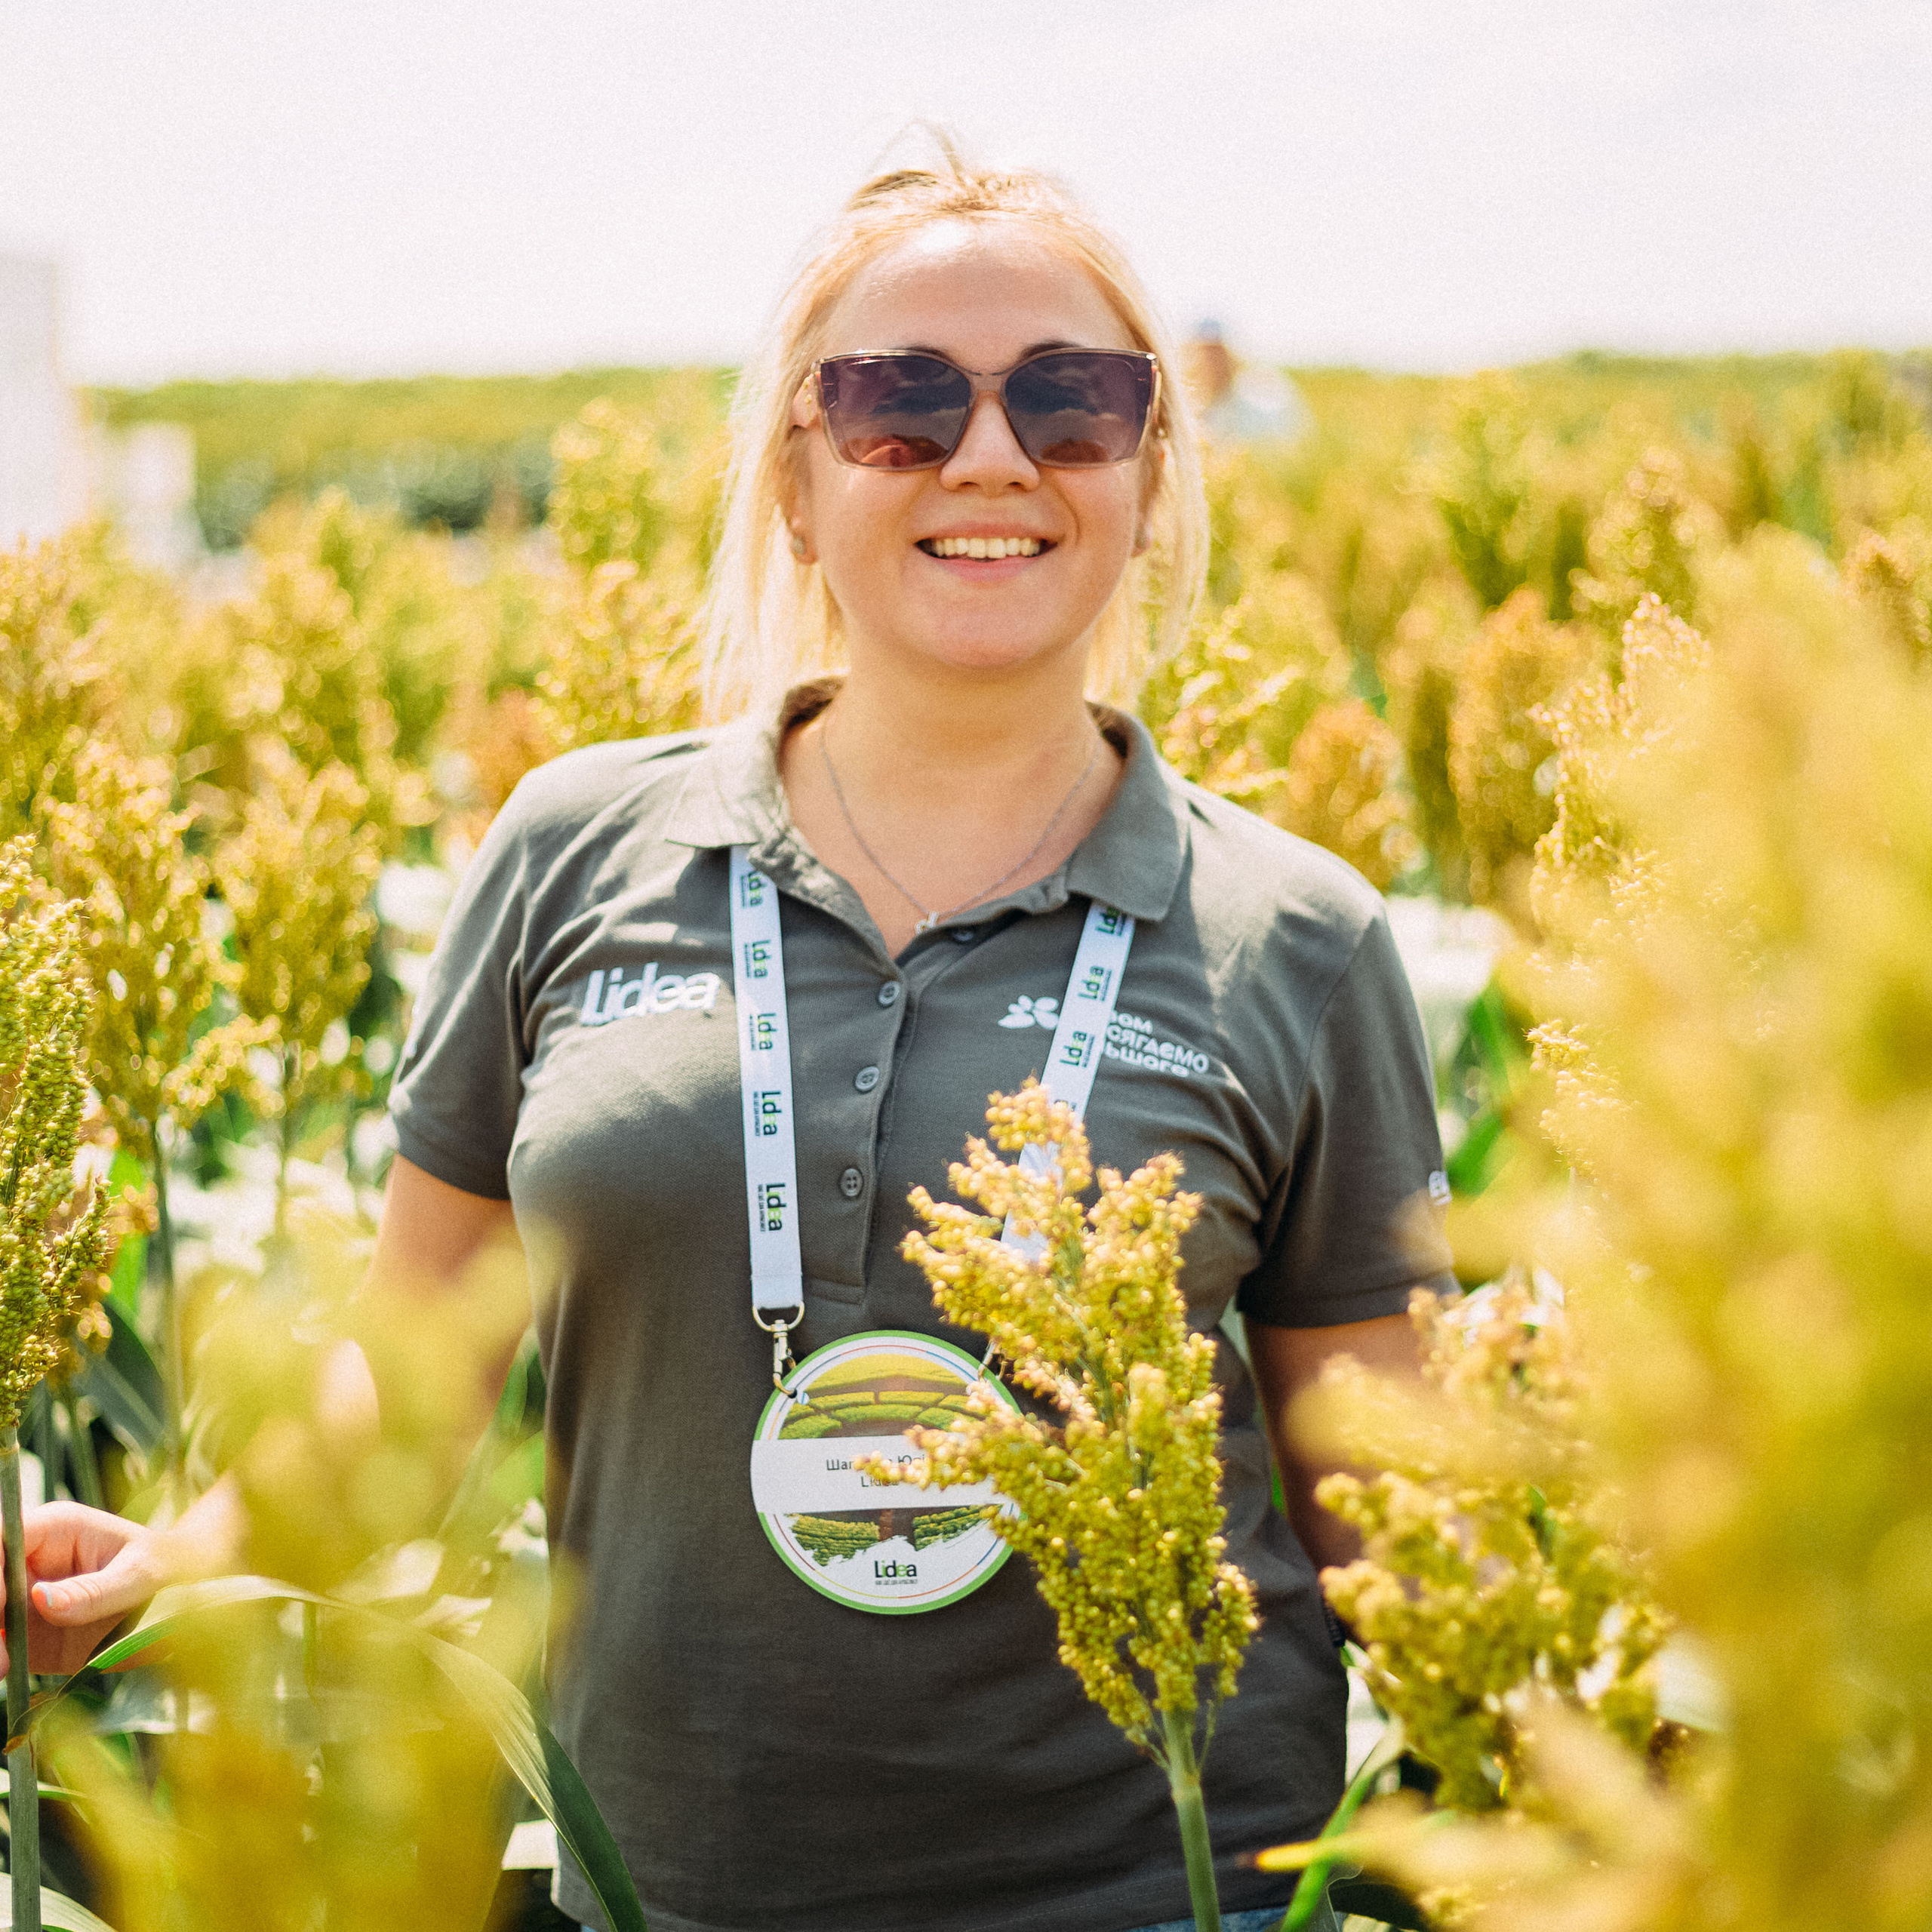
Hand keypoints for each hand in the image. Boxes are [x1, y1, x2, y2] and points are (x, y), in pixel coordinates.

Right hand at [0, 1502, 176, 1675]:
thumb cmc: (166, 1570)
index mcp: (55, 1528)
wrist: (181, 1600)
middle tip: (3, 1652)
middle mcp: (29, 1561)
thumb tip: (42, 1598)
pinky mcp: (22, 1634)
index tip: (0, 1603)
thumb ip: (96, 1590)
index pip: (4, 1538)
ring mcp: (21, 1598)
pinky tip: (6, 1671)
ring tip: (5, 1666)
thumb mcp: (142, 1576)